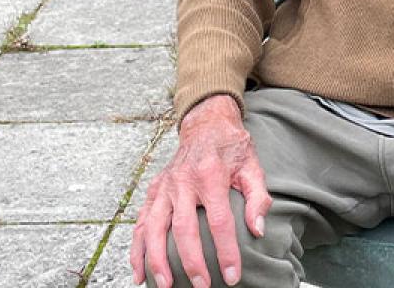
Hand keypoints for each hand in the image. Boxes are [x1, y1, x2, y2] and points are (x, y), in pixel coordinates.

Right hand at [130, 94, 272, 287]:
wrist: (206, 123)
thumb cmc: (232, 147)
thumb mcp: (252, 166)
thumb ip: (257, 197)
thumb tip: (257, 230)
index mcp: (211, 174)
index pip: (219, 220)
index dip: (226, 251)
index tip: (232, 275)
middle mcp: (183, 180)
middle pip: (183, 228)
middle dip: (191, 261)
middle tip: (202, 286)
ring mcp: (165, 185)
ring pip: (153, 227)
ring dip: (156, 259)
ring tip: (165, 285)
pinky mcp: (154, 189)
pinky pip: (140, 221)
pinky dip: (136, 248)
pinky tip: (138, 271)